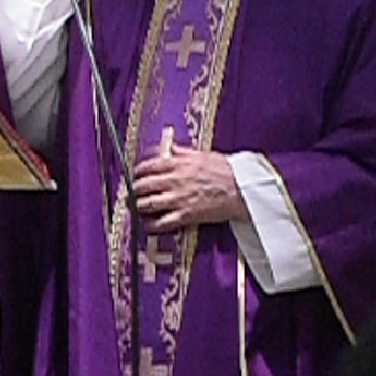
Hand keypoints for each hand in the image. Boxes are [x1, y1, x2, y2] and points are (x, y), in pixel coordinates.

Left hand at [129, 145, 244, 232]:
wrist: (242, 189)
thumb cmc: (228, 171)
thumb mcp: (204, 155)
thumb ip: (185, 153)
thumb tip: (172, 149)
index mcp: (179, 164)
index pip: (148, 166)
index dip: (138, 172)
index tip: (136, 175)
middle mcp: (175, 180)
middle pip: (143, 185)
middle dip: (134, 190)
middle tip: (132, 193)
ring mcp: (179, 199)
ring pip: (147, 204)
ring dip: (139, 207)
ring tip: (137, 208)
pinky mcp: (186, 215)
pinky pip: (162, 223)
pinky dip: (151, 225)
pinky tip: (149, 225)